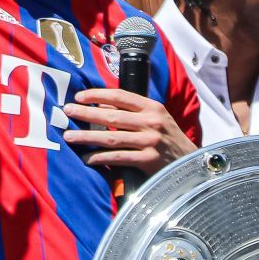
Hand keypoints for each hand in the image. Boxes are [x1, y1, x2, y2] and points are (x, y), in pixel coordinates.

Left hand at [63, 89, 197, 172]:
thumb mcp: (158, 120)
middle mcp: (151, 121)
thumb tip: (101, 106)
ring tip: (69, 136)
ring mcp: (150, 140)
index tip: (79, 96)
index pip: (120, 96)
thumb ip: (135, 113)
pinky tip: (86, 158)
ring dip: (87, 136)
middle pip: (112, 115)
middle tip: (67, 111)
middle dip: (86, 113)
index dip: (98, 95)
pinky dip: (100, 158)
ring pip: (111, 136)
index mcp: (152, 107)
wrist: (191, 164)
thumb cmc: (169, 141)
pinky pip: (118, 157)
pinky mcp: (148, 160)